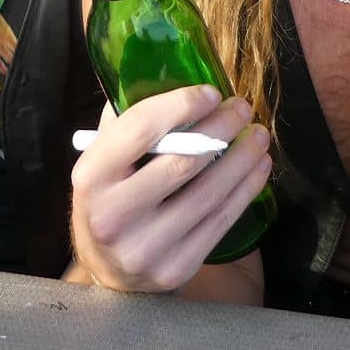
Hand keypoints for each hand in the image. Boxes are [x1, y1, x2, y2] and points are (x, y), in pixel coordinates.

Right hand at [69, 84, 272, 293]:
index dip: (181, 105)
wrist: (109, 273)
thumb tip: (165, 77)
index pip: (140, 130)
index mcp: (90, 177)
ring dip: (242, 158)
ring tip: (258, 135)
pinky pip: (220, 221)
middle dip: (221, 128)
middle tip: (242, 108)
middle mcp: (114, 215)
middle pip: (182, 161)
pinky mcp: (177, 267)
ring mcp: (146, 246)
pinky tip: (258, 167)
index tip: (211, 92)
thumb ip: (124, 125)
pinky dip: (245, 190)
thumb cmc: (109, 200)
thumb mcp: (101, 163)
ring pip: (208, 193)